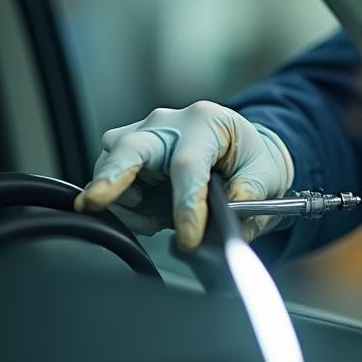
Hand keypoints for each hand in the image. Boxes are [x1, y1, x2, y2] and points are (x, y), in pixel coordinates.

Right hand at [74, 101, 293, 247]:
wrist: (241, 151)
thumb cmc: (251, 160)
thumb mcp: (264, 177)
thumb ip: (247, 200)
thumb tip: (225, 225)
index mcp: (208, 122)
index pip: (187, 165)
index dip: (186, 206)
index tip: (189, 239)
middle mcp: (171, 122)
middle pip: (131, 147)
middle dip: (111, 177)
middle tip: (96, 203)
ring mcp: (146, 134)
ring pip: (113, 162)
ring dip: (123, 200)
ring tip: (157, 219)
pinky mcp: (129, 149)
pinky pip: (111, 175)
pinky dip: (122, 201)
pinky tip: (149, 210)